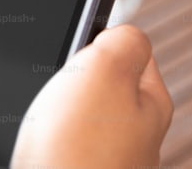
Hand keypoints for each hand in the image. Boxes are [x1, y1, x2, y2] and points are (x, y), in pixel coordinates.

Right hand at [12, 25, 173, 168]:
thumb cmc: (78, 151)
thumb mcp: (107, 65)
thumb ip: (124, 37)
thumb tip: (120, 35)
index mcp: (153, 103)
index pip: (130, 51)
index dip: (96, 43)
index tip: (78, 54)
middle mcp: (137, 138)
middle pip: (96, 86)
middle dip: (67, 83)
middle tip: (57, 94)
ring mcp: (107, 163)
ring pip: (70, 120)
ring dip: (50, 119)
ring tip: (44, 131)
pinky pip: (55, 150)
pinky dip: (41, 148)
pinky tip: (38, 156)